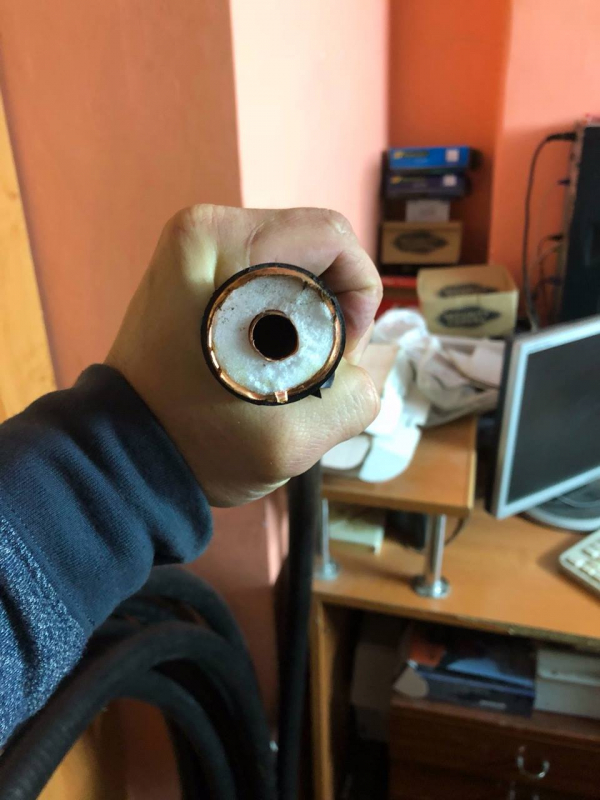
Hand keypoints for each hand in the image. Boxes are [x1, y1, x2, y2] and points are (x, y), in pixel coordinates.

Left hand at [106, 205, 381, 505]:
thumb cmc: (201, 443)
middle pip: (314, 246)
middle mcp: (203, 226)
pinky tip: (269, 354)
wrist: (126, 451)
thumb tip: (361, 359)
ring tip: (291, 365)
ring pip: (295, 260)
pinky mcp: (192, 265)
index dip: (358, 299)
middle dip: (334, 307)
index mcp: (219, 244)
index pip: (332, 240)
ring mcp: (194, 243)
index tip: (338, 359)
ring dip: (310, 311)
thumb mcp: (292, 438)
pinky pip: (267, 273)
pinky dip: (284, 310)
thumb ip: (354, 394)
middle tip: (316, 366)